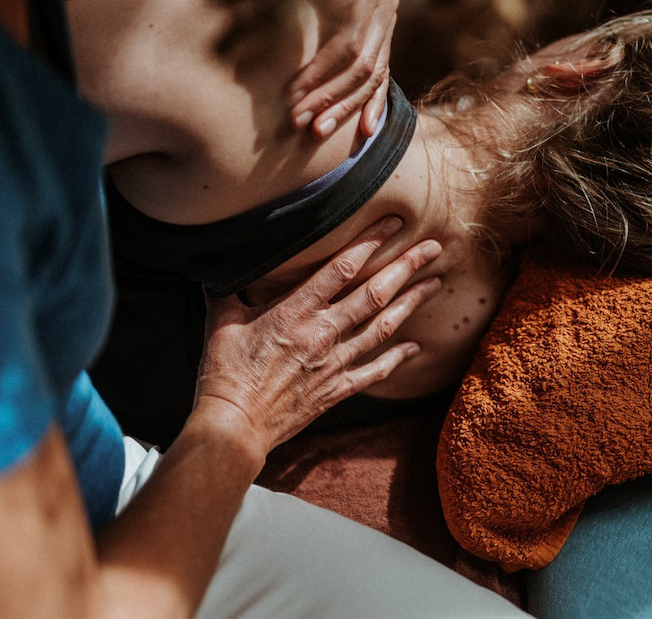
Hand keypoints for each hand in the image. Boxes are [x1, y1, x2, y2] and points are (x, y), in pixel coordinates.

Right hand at [195, 217, 439, 454]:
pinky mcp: (336, 389)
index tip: (394, 224)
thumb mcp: (221, 324)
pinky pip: (375, 372)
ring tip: (435, 284)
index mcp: (295, 312)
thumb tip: (216, 267)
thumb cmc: (223, 375)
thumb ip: (226, 292)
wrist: (234, 428)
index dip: (370, 242)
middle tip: (434, 248)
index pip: (341, 268)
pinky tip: (416, 347)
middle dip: (407, 267)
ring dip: (411, 304)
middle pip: (374, 293)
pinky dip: (397, 359)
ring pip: (383, 327)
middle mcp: (322, 334)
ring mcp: (334, 363)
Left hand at [288, 0, 397, 137]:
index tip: (292, 92)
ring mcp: (387, 34)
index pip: (348, 44)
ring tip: (317, 130)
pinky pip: (383, 85)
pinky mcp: (384, 50)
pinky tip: (365, 131)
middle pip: (360, 68)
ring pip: (370, 81)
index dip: (320, 71)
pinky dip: (374, 108)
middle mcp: (385, 14)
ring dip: (344, 110)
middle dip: (327, 97)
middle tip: (298, 120)